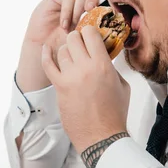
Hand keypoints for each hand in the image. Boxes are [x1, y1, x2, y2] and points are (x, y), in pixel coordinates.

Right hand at [16, 0, 101, 92]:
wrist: (44, 54)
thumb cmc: (65, 52)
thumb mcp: (87, 46)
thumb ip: (101, 40)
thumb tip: (121, 39)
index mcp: (91, 15)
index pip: (103, 1)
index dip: (106, 6)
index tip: (104, 18)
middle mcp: (80, 5)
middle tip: (90, 11)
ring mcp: (68, 1)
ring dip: (78, 8)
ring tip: (73, 26)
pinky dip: (67, 9)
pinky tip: (65, 24)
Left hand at [41, 26, 129, 153]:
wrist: (102, 136)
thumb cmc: (115, 112)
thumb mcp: (121, 84)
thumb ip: (111, 67)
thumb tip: (104, 57)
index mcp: (103, 65)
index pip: (91, 34)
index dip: (91, 31)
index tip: (92, 35)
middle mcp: (85, 68)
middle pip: (74, 38)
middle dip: (78, 38)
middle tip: (81, 44)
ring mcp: (70, 77)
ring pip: (63, 50)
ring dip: (68, 50)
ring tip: (72, 55)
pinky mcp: (59, 87)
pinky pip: (48, 65)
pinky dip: (46, 55)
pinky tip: (46, 49)